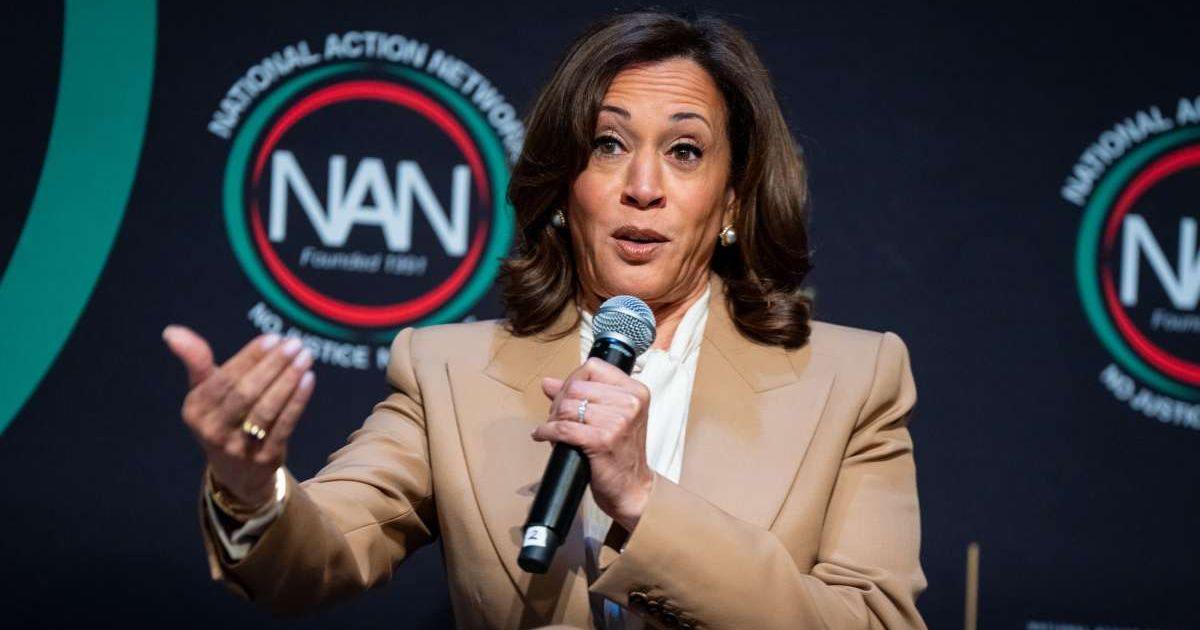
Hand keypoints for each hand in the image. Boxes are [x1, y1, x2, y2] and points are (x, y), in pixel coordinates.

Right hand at [163, 325, 315, 508]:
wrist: (236, 472)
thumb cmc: (221, 417)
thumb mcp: (204, 392)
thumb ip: (196, 361)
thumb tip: (172, 331)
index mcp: (196, 410)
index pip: (224, 379)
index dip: (249, 358)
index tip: (272, 338)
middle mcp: (213, 430)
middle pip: (246, 393)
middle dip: (272, 366)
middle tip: (295, 343)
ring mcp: (239, 447)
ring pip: (267, 409)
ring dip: (288, 380)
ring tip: (305, 357)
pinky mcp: (265, 457)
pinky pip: (284, 425)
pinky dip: (297, 401)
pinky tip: (308, 379)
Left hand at [531, 358, 653, 530]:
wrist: (631, 488)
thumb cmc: (621, 453)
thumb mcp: (611, 417)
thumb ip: (582, 395)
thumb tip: (548, 383)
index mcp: (636, 391)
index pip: (593, 368)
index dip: (572, 380)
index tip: (566, 395)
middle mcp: (630, 403)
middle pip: (576, 387)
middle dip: (559, 402)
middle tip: (556, 417)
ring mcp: (617, 422)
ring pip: (567, 407)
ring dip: (553, 419)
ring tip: (553, 429)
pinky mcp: (601, 440)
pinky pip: (562, 428)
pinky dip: (547, 432)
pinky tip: (543, 436)